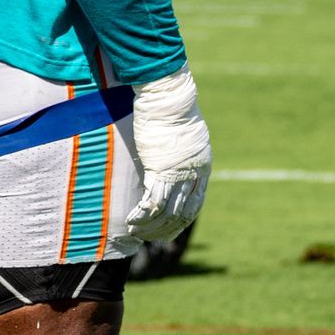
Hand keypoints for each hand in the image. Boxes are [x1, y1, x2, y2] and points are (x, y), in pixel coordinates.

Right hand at [121, 67, 211, 240]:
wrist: (168, 97)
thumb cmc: (171, 109)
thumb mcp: (183, 135)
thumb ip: (179, 151)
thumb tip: (168, 155)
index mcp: (202, 167)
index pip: (195, 204)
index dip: (181, 221)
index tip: (168, 230)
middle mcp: (195, 175)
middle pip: (183, 213)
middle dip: (166, 230)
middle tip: (149, 237)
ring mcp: (179, 173)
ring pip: (168, 212)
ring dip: (152, 226)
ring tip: (136, 231)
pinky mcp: (161, 169)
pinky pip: (153, 201)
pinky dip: (142, 215)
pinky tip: (132, 220)